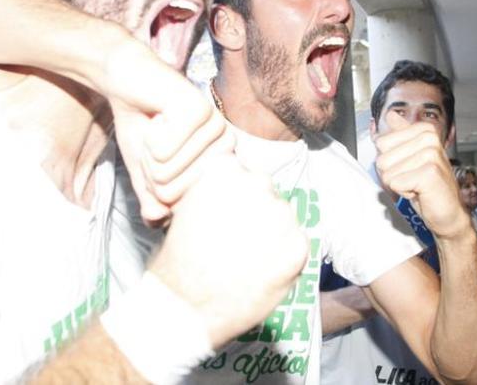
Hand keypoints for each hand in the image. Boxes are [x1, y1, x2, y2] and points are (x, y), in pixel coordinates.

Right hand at [104, 38, 231, 223]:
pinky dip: (148, 134)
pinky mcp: (199, 109)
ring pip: (165, 170)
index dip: (154, 184)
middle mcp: (224, 146)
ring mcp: (216, 126)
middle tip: (154, 138)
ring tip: (156, 125)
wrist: (127, 81)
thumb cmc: (142, 125)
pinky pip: (163, 149)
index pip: (177, 203)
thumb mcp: (145, 172)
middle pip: (169, 190)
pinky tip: (156, 113)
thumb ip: (154, 199)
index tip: (156, 156)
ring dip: (146, 149)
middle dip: (148, 167)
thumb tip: (157, 220)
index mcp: (219, 163)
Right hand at [148, 153, 307, 348]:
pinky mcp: (298, 244)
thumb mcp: (185, 208)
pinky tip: (260, 273)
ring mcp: (280, 213)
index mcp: (225, 169)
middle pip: (266, 194)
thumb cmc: (179, 261)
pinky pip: (297, 246)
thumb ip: (216, 193)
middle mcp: (256, 183)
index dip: (238, 199)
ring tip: (248, 261)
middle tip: (239, 243)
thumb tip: (236, 193)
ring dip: (274, 236)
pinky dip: (284, 260)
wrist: (185, 306)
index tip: (229, 218)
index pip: (243, 175)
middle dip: (257, 215)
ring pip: (284, 219)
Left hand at [374, 113, 468, 238]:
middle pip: (382, 157)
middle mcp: (428, 138)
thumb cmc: (428, 186)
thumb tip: (391, 114)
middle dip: (393, 174)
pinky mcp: (429, 172)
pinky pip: (395, 183)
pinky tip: (421, 192)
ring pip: (387, 172)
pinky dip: (404, 192)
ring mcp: (430, 153)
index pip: (381, 142)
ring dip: (400, 184)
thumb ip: (400, 135)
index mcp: (424, 130)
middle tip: (413, 179)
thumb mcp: (411, 157)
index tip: (409, 167)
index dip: (391, 161)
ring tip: (418, 185)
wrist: (448, 212)